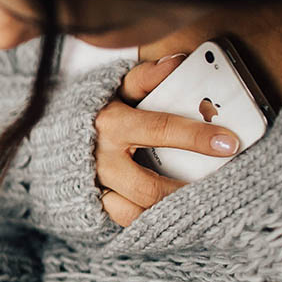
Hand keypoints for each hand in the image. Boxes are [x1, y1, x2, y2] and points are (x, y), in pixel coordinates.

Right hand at [94, 53, 240, 226]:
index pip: (160, 130)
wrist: (52, 133)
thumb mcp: (118, 85)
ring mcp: (95, 185)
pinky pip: (124, 218)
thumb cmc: (95, 108)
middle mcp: (100, 159)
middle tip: (217, 188)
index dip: (196, 137)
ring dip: (167, 210)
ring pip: (135, 211)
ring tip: (197, 203)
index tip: (229, 143)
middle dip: (185, 191)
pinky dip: (148, 219)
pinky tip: (170, 212)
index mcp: (111, 123)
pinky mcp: (92, 203)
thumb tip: (179, 63)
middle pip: (149, 187)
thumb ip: (147, 76)